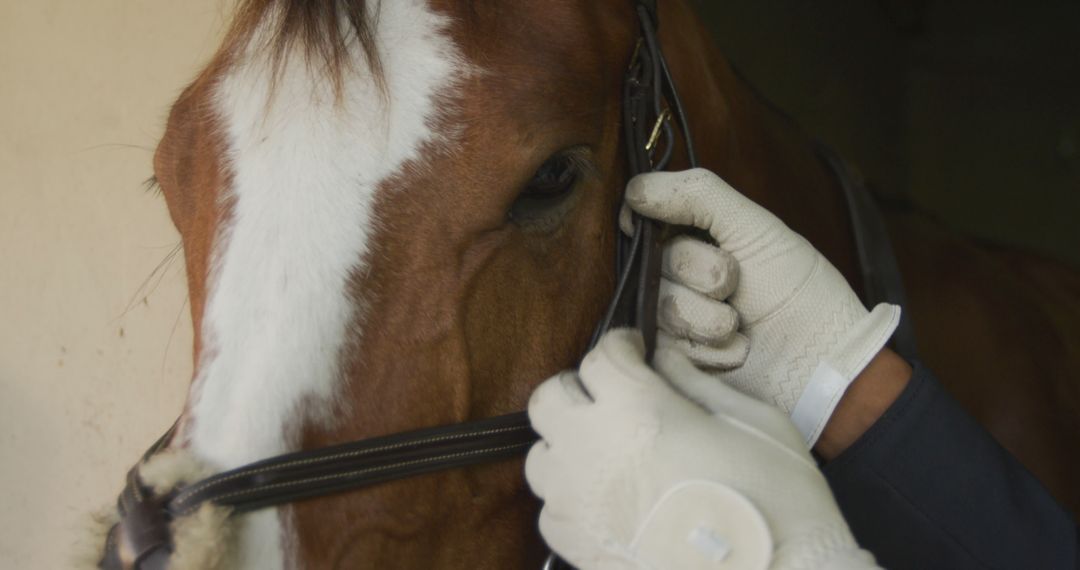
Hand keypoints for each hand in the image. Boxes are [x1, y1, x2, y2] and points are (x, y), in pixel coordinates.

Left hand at [526, 329, 876, 569]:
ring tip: (605, 453)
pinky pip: (550, 509)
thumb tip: (665, 362)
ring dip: (567, 445)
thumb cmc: (778, 502)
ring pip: (540, 454)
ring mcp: (577, 502)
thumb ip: (697, 383)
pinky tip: (607, 501)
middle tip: (612, 398)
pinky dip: (571, 498)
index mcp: (637, 408)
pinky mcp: (576, 547)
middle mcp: (593, 449)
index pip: (601, 355)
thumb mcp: (754, 422)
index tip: (637, 353)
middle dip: (578, 388)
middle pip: (549, 397)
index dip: (623, 347)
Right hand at [628, 169, 899, 444]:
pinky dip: (706, 348)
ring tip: (739, 324)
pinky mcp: (675, 362)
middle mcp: (678, 276)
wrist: (821, 361)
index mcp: (696, 236)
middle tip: (734, 283)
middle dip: (700, 271)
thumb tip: (634, 188)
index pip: (642, 217)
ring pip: (656, 306)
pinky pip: (664, 346)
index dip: (647, 221)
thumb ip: (698, 194)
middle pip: (650, 261)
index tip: (669, 228)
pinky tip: (736, 350)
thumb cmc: (798, 291)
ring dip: (705, 316)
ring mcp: (673, 320)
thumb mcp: (755, 227)